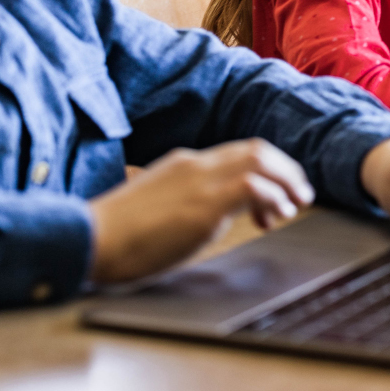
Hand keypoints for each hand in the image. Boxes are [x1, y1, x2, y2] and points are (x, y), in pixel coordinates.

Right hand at [88, 139, 313, 283]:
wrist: (88, 240)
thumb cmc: (116, 235)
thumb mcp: (159, 207)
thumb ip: (188, 202)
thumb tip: (213, 216)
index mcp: (185, 162)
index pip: (238, 152)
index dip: (265, 169)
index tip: (276, 193)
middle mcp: (196, 164)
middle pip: (256, 150)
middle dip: (286, 169)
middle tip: (300, 194)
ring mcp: (200, 180)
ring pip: (260, 160)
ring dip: (286, 180)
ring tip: (296, 203)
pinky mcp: (203, 204)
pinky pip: (253, 185)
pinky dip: (272, 196)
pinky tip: (275, 214)